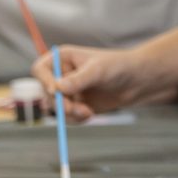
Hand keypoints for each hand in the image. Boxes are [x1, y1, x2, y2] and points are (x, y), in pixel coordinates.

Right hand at [34, 44, 166, 122]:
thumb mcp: (98, 71)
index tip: (54, 91)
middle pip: (45, 92)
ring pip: (56, 108)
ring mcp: (68, 91)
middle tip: (71, 109)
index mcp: (63, 58)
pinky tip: (90, 114)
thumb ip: (78, 80)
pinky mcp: (76, 105)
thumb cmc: (118, 67)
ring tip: (87, 112)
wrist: (137, 81)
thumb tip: (57, 88)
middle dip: (58, 102)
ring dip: (69, 113)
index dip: (44, 81)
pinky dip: (75, 119)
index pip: (40, 69)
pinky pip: (67, 117)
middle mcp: (62, 74)